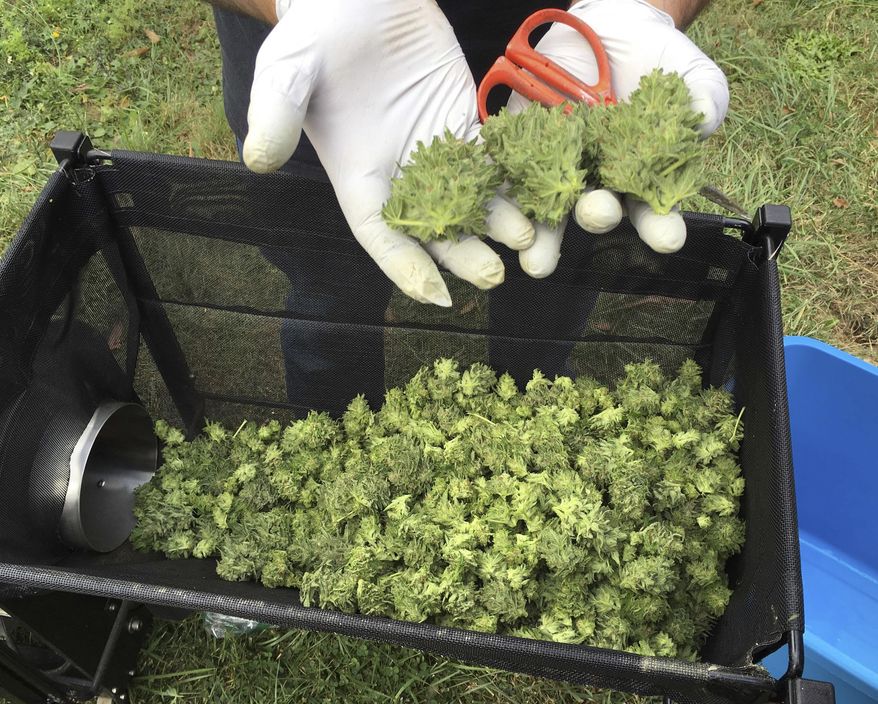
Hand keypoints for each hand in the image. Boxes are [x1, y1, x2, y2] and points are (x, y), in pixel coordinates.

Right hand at [242, 0, 536, 305]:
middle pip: (434, 229)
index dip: (404, 266)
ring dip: (499, 223)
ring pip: (471, 200)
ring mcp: (435, 152)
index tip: (433, 293)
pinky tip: (542, 196)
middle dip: (463, 255)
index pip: (381, 234)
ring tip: (528, 241)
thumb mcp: (286, 70)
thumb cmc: (314, 34)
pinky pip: (493, 160)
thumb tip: (258, 159)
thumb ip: (276, 114)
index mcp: (358, 176)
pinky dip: (514, 180)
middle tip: (494, 275)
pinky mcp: (464, 123)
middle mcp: (399, 175)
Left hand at [507, 0, 728, 271]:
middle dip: (597, 215)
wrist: (613, 30)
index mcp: (641, 178)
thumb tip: (704, 117)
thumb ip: (703, 97)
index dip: (660, 226)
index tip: (668, 238)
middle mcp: (599, 181)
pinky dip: (505, 191)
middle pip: (596, 211)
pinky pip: (510, 172)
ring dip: (542, 234)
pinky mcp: (524, 145)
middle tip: (599, 213)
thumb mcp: (691, 73)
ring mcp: (560, 165)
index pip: (652, 211)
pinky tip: (502, 213)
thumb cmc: (659, 61)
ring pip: (548, 206)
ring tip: (536, 258)